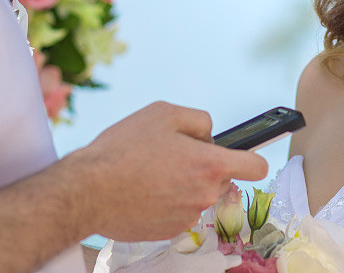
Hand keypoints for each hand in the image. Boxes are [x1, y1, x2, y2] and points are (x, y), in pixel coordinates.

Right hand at [64, 101, 268, 241]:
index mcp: (210, 164)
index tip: (245, 156)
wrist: (88, 191)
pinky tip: (144, 190)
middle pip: (221, 178)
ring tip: (151, 172)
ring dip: (183, 184)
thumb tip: (209, 133)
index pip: (256, 167)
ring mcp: (188, 215)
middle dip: (204, 167)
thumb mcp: (164, 113)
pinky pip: (178, 211)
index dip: (252, 158)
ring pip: (197, 194)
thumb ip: (198, 120)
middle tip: (173, 155)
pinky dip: (167, 202)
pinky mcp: (169, 231)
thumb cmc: (123, 149)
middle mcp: (205, 193)